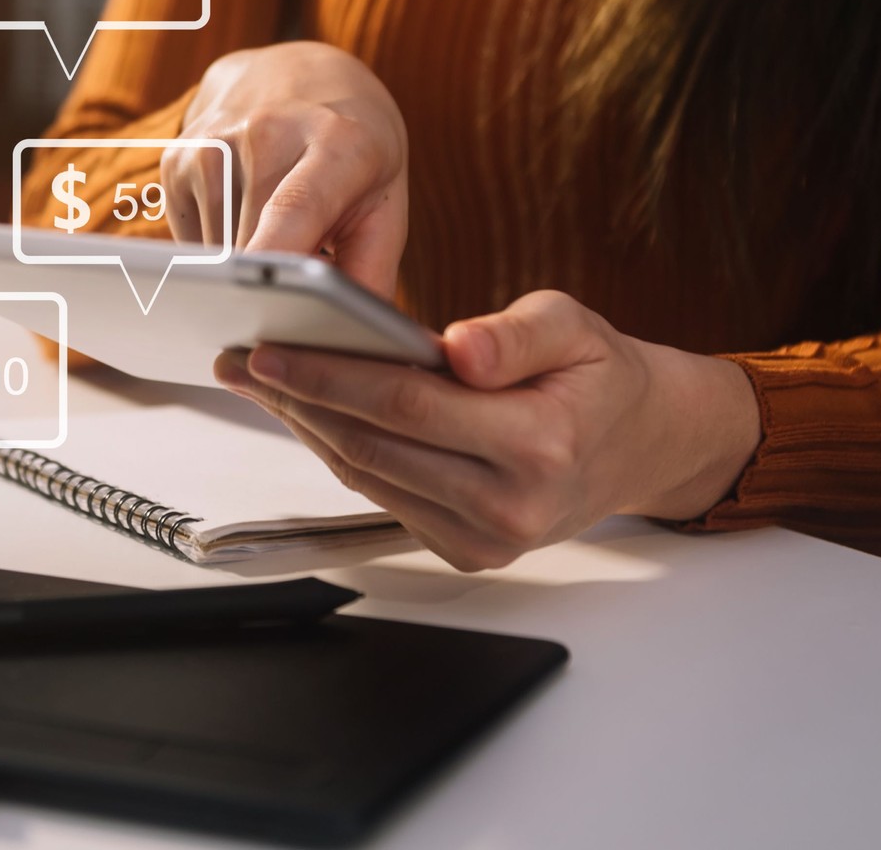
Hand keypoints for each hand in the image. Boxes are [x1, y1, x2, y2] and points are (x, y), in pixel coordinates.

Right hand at [162, 41, 406, 296]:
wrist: (302, 71)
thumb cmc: (355, 151)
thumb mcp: (386, 204)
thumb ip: (371, 277)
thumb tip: (348, 353)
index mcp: (335, 143)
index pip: (296, 209)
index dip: (276, 263)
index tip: (265, 315)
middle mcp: (265, 133)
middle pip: (248, 248)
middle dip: (265, 296)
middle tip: (293, 302)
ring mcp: (211, 142)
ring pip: (214, 256)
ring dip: (240, 274)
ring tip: (277, 243)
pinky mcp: (175, 157)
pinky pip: (191, 242)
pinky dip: (216, 251)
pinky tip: (245, 221)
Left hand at [214, 290, 760, 570]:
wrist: (639, 446)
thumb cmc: (599, 377)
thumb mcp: (574, 326)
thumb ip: (516, 334)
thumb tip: (459, 349)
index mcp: (541, 442)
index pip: (409, 405)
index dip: (332, 377)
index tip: (272, 350)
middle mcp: (512, 504)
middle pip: (376, 446)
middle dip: (300, 399)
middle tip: (242, 359)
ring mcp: (488, 540)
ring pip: (370, 476)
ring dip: (308, 426)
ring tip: (262, 381)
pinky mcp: (469, 553)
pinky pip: (385, 496)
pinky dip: (342, 453)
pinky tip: (312, 413)